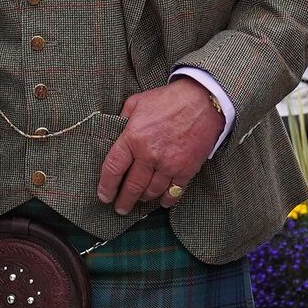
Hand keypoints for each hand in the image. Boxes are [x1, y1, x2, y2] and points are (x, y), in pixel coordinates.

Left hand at [96, 79, 218, 215]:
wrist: (203, 100)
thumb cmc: (169, 99)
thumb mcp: (137, 102)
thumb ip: (122, 118)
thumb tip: (113, 132)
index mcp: (133, 138)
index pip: (113, 169)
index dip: (106, 186)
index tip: (104, 196)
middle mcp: (149, 155)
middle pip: (132, 186)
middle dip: (123, 201)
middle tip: (120, 208)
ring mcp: (169, 164)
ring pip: (152, 191)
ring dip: (144, 199)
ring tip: (139, 201)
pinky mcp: (186, 169)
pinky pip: (174, 192)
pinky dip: (167, 200)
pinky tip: (162, 202)